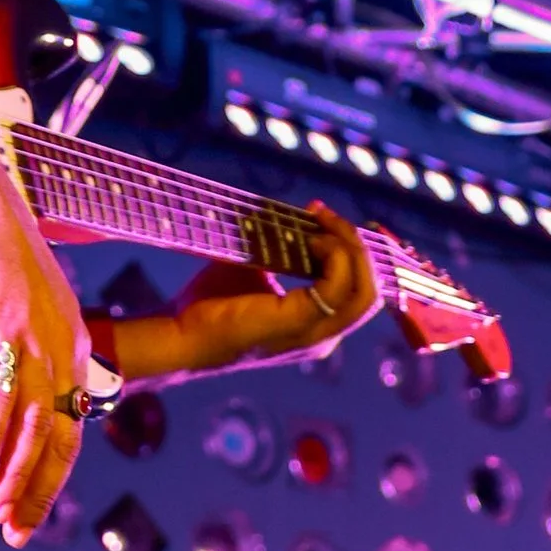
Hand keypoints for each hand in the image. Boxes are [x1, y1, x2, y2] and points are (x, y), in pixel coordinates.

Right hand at [0, 143, 89, 541]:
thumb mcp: (3, 311)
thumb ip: (5, 354)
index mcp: (68, 340)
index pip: (70, 424)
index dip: (48, 475)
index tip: (24, 510)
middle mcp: (62, 343)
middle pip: (61, 436)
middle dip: (37, 491)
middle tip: (16, 531)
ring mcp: (34, 336)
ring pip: (36, 424)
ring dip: (14, 475)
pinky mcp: (2, 327)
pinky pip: (1, 395)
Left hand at [88, 201, 381, 383]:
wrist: (179, 335)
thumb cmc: (209, 305)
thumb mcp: (254, 271)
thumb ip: (281, 252)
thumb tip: (301, 217)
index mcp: (315, 327)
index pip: (359, 291)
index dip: (352, 252)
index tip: (324, 217)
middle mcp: (322, 337)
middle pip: (370, 291)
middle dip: (356, 245)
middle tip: (325, 214)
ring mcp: (313, 335)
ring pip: (365, 290)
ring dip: (349, 247)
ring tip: (321, 221)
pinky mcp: (297, 324)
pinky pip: (338, 287)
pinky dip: (334, 256)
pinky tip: (312, 239)